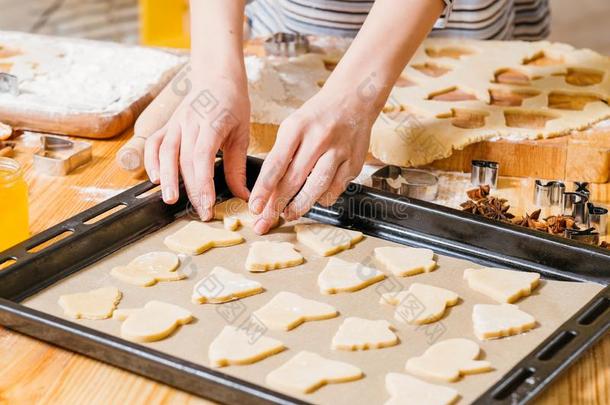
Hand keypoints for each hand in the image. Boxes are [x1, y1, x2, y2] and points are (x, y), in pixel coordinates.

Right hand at [144, 77, 250, 219]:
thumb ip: (238, 166)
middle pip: (184, 160)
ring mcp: (175, 122)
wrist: (217, 77)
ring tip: (170, 199)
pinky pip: (154, 143)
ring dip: (166, 178)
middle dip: (191, 189)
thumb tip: (242, 196)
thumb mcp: (242, 134)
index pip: (202, 157)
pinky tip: (154, 178)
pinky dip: (150, 161)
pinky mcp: (167, 125)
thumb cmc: (233, 104)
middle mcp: (190, 122)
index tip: (208, 204)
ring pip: (165, 152)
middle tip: (200, 212)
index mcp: (212, 122)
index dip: (203, 183)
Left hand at [249, 88, 376, 233]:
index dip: (263, 189)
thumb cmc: (318, 116)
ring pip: (317, 187)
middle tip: (265, 221)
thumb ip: (282, 154)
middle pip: (294, 180)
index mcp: (297, 128)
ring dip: (300, 206)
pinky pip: (336, 189)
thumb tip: (268, 189)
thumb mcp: (293, 126)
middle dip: (277, 205)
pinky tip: (314, 199)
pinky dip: (323, 198)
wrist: (354, 99)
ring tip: (288, 214)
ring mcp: (339, 151)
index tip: (254, 207)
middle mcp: (318, 139)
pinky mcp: (354, 162)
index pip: (275, 164)